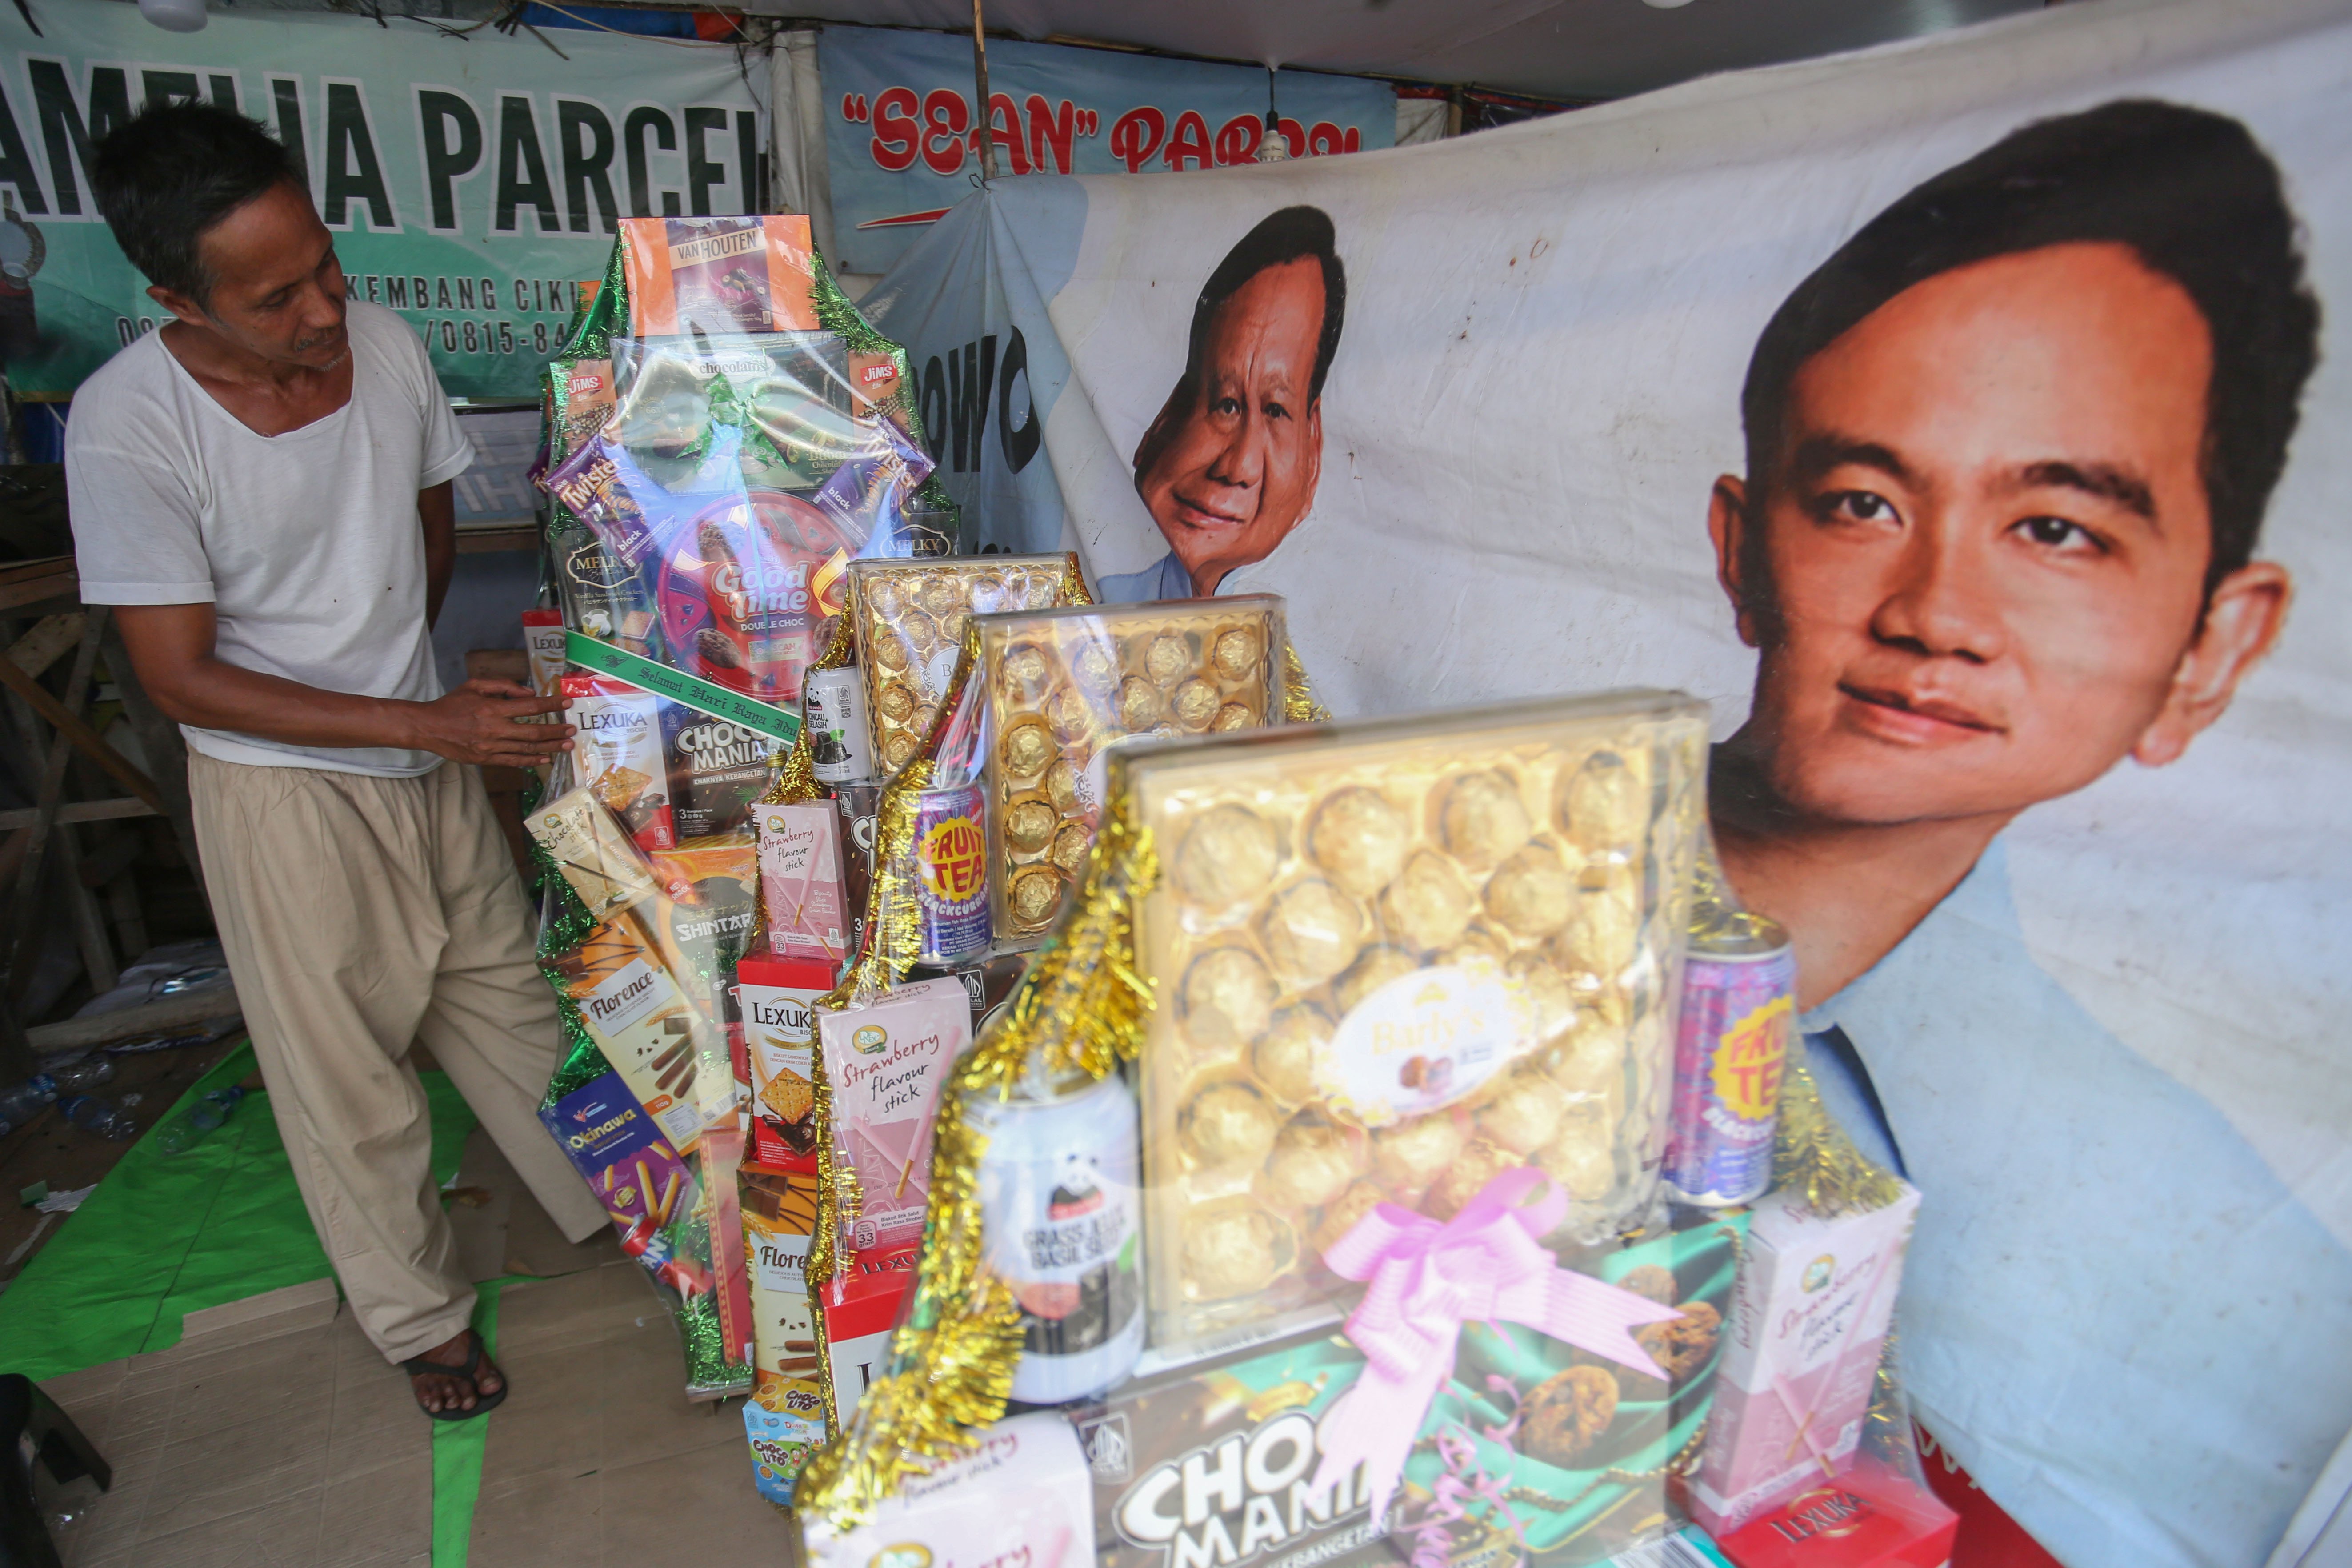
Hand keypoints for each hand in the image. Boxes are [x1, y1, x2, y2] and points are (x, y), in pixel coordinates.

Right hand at [407, 679, 573, 766]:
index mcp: (492, 708)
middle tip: (572, 730)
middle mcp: (494, 728)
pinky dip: (530, 761)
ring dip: (549, 747)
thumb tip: (529, 692)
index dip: (551, 705)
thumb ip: (503, 686)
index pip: (530, 706)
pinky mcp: (485, 759)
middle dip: (556, 731)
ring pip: (526, 748)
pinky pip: (513, 761)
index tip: (566, 703)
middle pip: (533, 731)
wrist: (427, 727)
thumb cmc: (451, 704)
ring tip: (566, 745)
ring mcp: (490, 746)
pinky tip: (545, 759)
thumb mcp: (474, 685)